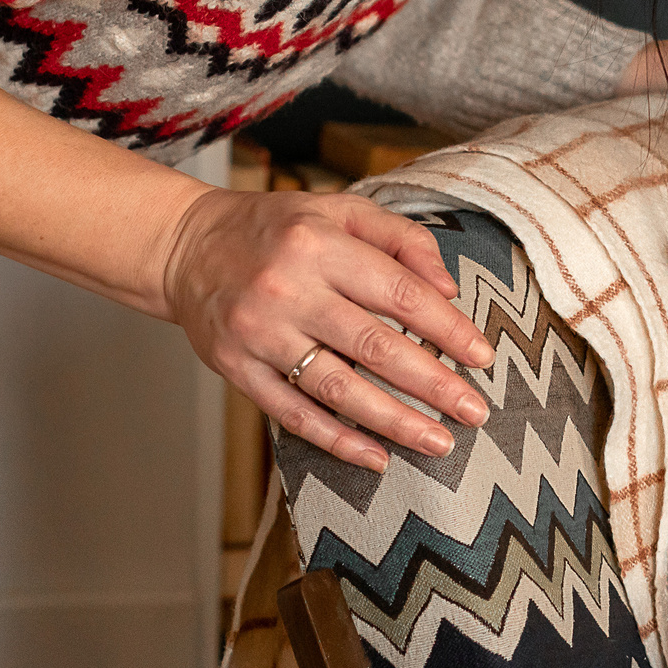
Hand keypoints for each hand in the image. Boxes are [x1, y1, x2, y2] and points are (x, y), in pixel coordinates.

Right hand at [160, 188, 496, 472]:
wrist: (186, 246)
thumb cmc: (277, 228)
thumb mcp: (340, 209)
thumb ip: (402, 239)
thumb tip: (450, 288)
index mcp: (320, 245)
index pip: (400, 293)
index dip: (448, 329)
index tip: (481, 356)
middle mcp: (288, 290)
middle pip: (375, 346)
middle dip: (433, 384)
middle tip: (475, 411)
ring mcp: (259, 334)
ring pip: (337, 388)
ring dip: (393, 422)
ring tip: (437, 442)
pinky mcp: (236, 369)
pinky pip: (292, 414)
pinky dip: (336, 440)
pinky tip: (375, 457)